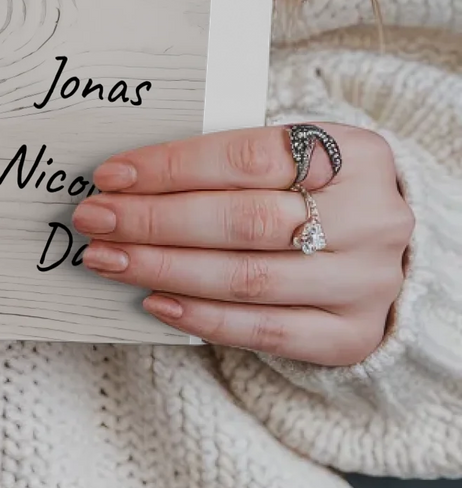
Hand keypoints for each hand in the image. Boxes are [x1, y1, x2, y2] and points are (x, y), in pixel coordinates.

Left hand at [75, 123, 412, 364]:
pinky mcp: (354, 335)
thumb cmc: (316, 186)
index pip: (244, 157)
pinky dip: (205, 318)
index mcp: (354, 154)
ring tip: (107, 259)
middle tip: (95, 219)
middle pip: (242, 221)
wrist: (392, 242)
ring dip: (165, 269)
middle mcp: (369, 219)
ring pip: (249, 278)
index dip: (169, 167)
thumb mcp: (292, 152)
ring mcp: (366, 281)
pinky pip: (269, 333)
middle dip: (154, 220)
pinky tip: (155, 302)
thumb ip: (227, 162)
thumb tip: (127, 179)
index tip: (109, 177)